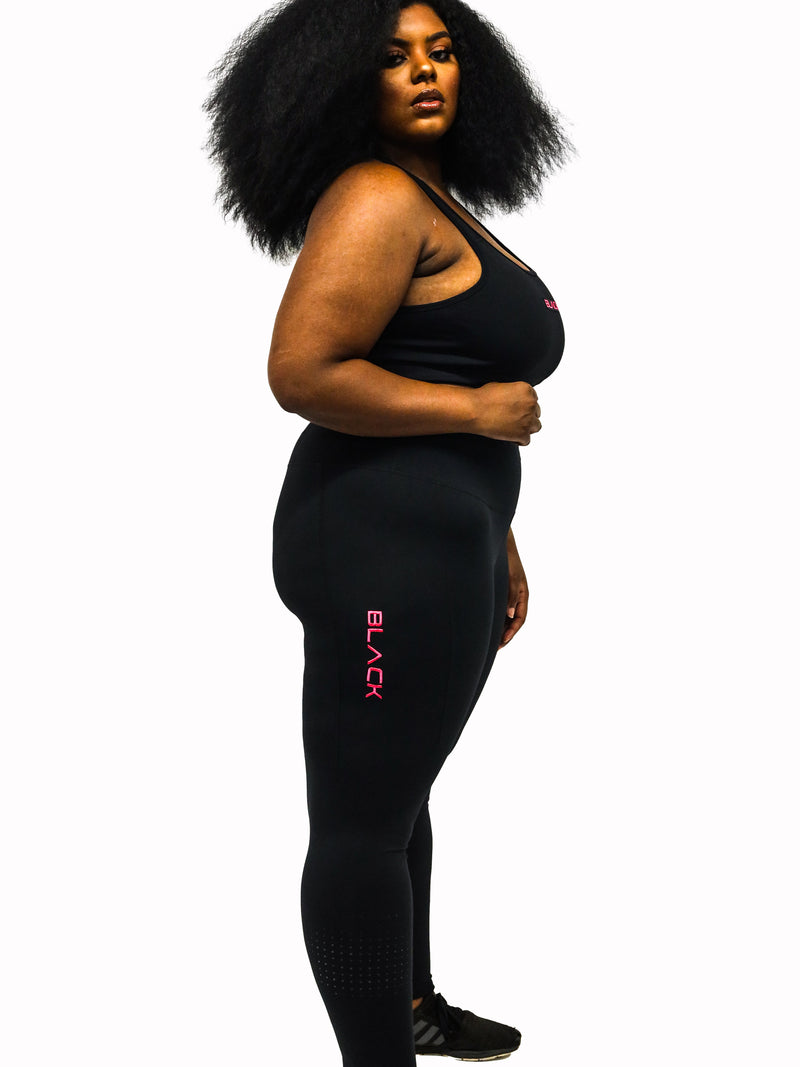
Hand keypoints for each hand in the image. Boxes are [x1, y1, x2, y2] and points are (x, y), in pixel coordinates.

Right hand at [473, 381, 540, 444]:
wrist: (474, 410)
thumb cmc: (483, 398)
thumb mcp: (503, 387)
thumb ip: (515, 393)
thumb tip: (516, 401)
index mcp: (527, 390)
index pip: (533, 400)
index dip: (524, 406)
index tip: (516, 410)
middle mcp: (531, 404)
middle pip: (536, 413)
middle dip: (526, 416)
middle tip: (513, 420)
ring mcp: (528, 420)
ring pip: (536, 426)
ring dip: (527, 428)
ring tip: (513, 429)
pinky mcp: (523, 434)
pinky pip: (526, 440)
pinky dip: (518, 440)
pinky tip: (509, 437)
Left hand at [499, 528, 528, 648]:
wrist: (499, 543)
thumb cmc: (508, 559)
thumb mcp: (511, 578)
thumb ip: (511, 596)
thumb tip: (511, 615)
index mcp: (523, 594)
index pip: (520, 618)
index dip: (512, 631)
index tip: (502, 642)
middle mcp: (516, 596)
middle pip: (512, 620)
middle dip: (505, 634)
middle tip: (494, 647)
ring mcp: (507, 594)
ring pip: (504, 616)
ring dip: (498, 628)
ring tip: (487, 640)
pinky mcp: (498, 591)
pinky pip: (497, 609)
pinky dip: (493, 618)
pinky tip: (482, 624)